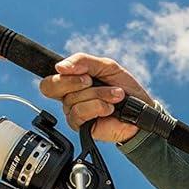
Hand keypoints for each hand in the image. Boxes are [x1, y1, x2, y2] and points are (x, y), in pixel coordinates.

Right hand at [38, 53, 155, 144]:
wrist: (140, 109)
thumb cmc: (123, 87)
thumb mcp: (105, 66)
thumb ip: (83, 61)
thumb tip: (60, 67)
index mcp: (70, 83)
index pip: (48, 79)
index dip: (61, 72)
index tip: (82, 72)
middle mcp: (68, 99)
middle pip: (50, 87)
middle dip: (75, 81)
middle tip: (92, 81)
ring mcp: (73, 114)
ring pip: (72, 99)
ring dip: (98, 94)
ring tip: (115, 96)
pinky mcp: (82, 127)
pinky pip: (79, 113)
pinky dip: (98, 107)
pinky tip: (110, 108)